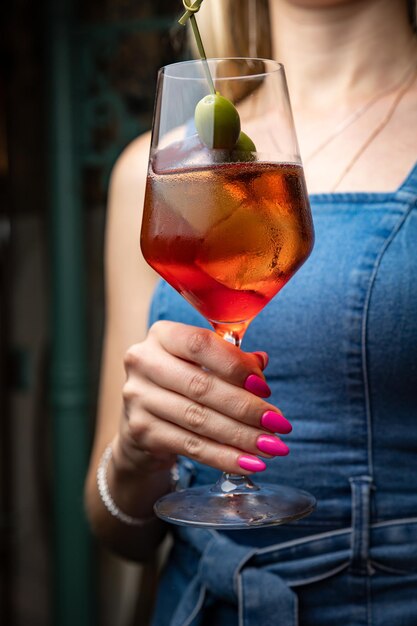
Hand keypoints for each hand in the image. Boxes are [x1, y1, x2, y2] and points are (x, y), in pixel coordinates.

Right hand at [119, 321, 291, 475]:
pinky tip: (249, 463)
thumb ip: (231, 359)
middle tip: (278, 424)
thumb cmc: (181, 383)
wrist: (143, 420)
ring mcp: (138, 397)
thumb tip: (261, 363)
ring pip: (199, 419)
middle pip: (202, 386)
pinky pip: (191, 446)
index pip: (201, 344)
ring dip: (242, 436)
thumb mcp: (202, 363)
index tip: (265, 388)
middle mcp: (144, 362)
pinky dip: (224, 457)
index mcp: (162, 335)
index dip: (236, 366)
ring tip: (272, 446)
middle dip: (247, 408)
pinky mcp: (141, 430)